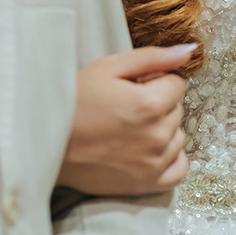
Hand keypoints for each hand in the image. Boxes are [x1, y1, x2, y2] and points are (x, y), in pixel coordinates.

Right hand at [56, 45, 196, 198]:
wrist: (45, 143)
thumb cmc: (72, 102)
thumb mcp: (108, 68)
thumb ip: (153, 58)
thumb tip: (190, 50)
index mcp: (149, 104)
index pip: (177, 84)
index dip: (155, 81)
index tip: (134, 87)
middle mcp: (157, 136)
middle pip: (177, 110)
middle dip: (158, 104)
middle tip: (126, 108)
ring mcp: (154, 163)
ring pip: (178, 137)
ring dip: (163, 130)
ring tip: (130, 129)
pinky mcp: (148, 184)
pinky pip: (179, 169)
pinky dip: (171, 158)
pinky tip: (150, 149)